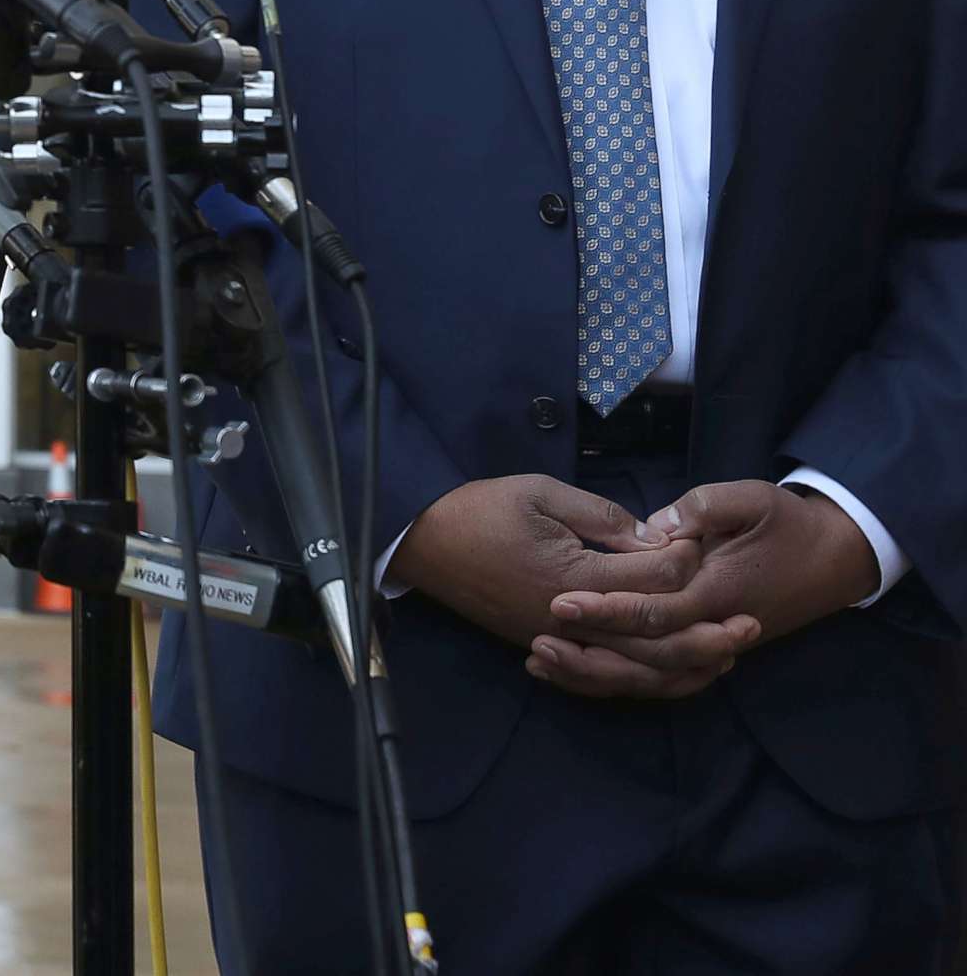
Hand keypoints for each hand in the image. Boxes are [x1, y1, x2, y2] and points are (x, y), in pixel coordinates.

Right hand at [391, 474, 755, 699]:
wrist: (421, 543)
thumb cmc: (479, 510)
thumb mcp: (540, 493)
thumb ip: (601, 517)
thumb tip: (653, 539)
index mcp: (572, 578)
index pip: (650, 581)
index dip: (684, 562)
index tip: (699, 539)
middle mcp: (570, 622)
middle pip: (653, 641)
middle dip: (706, 634)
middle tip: (750, 626)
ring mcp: (557, 641)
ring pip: (633, 670)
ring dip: (683, 667)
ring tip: (724, 658)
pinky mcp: (545, 648)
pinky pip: (603, 677)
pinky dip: (641, 679)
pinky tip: (668, 672)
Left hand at [538, 481, 877, 692]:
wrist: (836, 558)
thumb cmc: (788, 524)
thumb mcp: (751, 499)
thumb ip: (704, 509)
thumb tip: (657, 528)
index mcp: (718, 593)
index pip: (656, 613)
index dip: (607, 610)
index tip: (561, 602)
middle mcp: (712, 629)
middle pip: (646, 657)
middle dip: (591, 650)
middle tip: (538, 636)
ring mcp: (712, 646)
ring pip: (650, 678)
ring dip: (596, 674)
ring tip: (540, 658)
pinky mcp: (705, 650)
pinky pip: (658, 678)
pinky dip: (615, 679)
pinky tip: (567, 669)